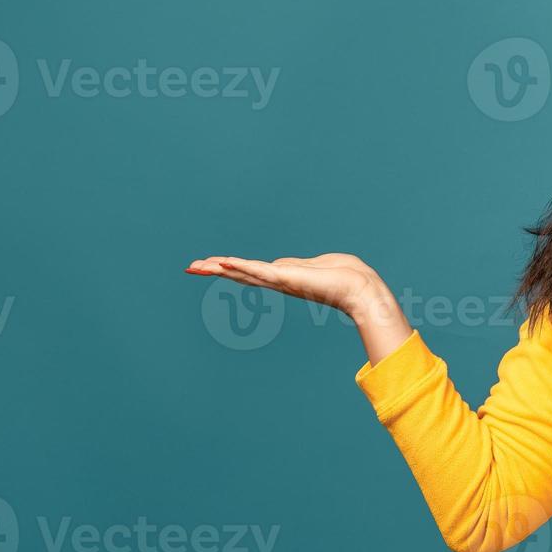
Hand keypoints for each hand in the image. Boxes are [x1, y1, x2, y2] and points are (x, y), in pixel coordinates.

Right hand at [185, 252, 396, 323]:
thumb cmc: (345, 277)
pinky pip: (259, 270)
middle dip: (214, 270)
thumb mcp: (312, 266)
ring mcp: (282, 280)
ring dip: (220, 268)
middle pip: (239, 274)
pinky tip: (224, 263)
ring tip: (198, 265)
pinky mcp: (287, 277)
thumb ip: (294, 266)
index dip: (228, 268)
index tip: (207, 265)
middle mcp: (278, 281)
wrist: (361, 289)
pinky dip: (241, 266)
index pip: (249, 271)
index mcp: (283, 277)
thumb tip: (281, 266)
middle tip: (190, 267)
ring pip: (244, 272)